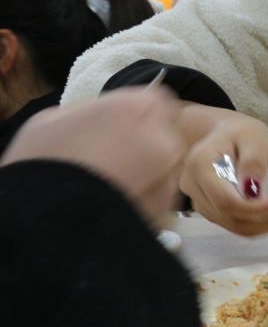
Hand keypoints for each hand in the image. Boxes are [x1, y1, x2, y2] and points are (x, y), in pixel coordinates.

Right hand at [1, 88, 187, 228]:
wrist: (41, 224)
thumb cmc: (42, 164)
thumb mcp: (53, 120)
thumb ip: (94, 110)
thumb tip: (108, 115)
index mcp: (139, 108)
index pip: (158, 102)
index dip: (140, 115)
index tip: (122, 127)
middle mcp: (165, 141)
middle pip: (164, 136)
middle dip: (144, 144)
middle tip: (112, 159)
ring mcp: (168, 179)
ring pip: (163, 169)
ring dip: (145, 173)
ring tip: (109, 186)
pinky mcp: (164, 213)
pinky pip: (156, 199)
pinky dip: (141, 200)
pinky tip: (113, 205)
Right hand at [176, 103, 267, 235]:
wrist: (227, 134)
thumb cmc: (240, 132)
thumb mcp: (253, 137)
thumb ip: (253, 162)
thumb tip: (253, 192)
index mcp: (200, 165)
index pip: (226, 200)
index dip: (255, 207)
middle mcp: (194, 188)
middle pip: (231, 217)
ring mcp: (202, 202)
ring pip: (237, 225)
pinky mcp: (215, 211)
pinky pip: (240, 223)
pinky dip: (265, 222)